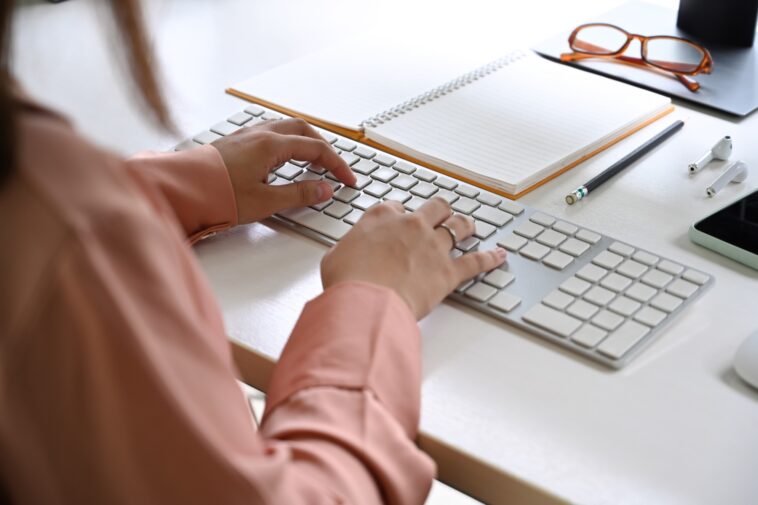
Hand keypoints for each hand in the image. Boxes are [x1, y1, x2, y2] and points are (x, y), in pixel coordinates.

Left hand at [212, 118, 356, 223]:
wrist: (180, 190)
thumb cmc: (215, 195)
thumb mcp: (265, 201)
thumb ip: (299, 194)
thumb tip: (324, 189)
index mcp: (271, 145)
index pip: (316, 149)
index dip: (337, 165)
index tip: (348, 180)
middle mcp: (260, 134)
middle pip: (303, 129)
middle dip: (324, 146)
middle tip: (334, 166)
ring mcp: (246, 135)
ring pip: (285, 128)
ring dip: (305, 140)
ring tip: (313, 160)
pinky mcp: (235, 142)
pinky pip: (270, 132)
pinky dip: (287, 142)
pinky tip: (283, 158)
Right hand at [320, 198, 506, 318]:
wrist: (366, 302)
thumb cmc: (348, 281)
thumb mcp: (335, 256)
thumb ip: (349, 248)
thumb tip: (350, 253)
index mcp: (382, 217)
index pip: (396, 207)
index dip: (400, 214)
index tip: (400, 220)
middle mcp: (411, 226)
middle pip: (435, 208)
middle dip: (440, 210)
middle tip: (442, 214)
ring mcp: (433, 246)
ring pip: (459, 227)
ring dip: (466, 226)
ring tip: (470, 227)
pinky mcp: (448, 271)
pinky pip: (476, 261)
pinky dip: (490, 258)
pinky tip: (499, 256)